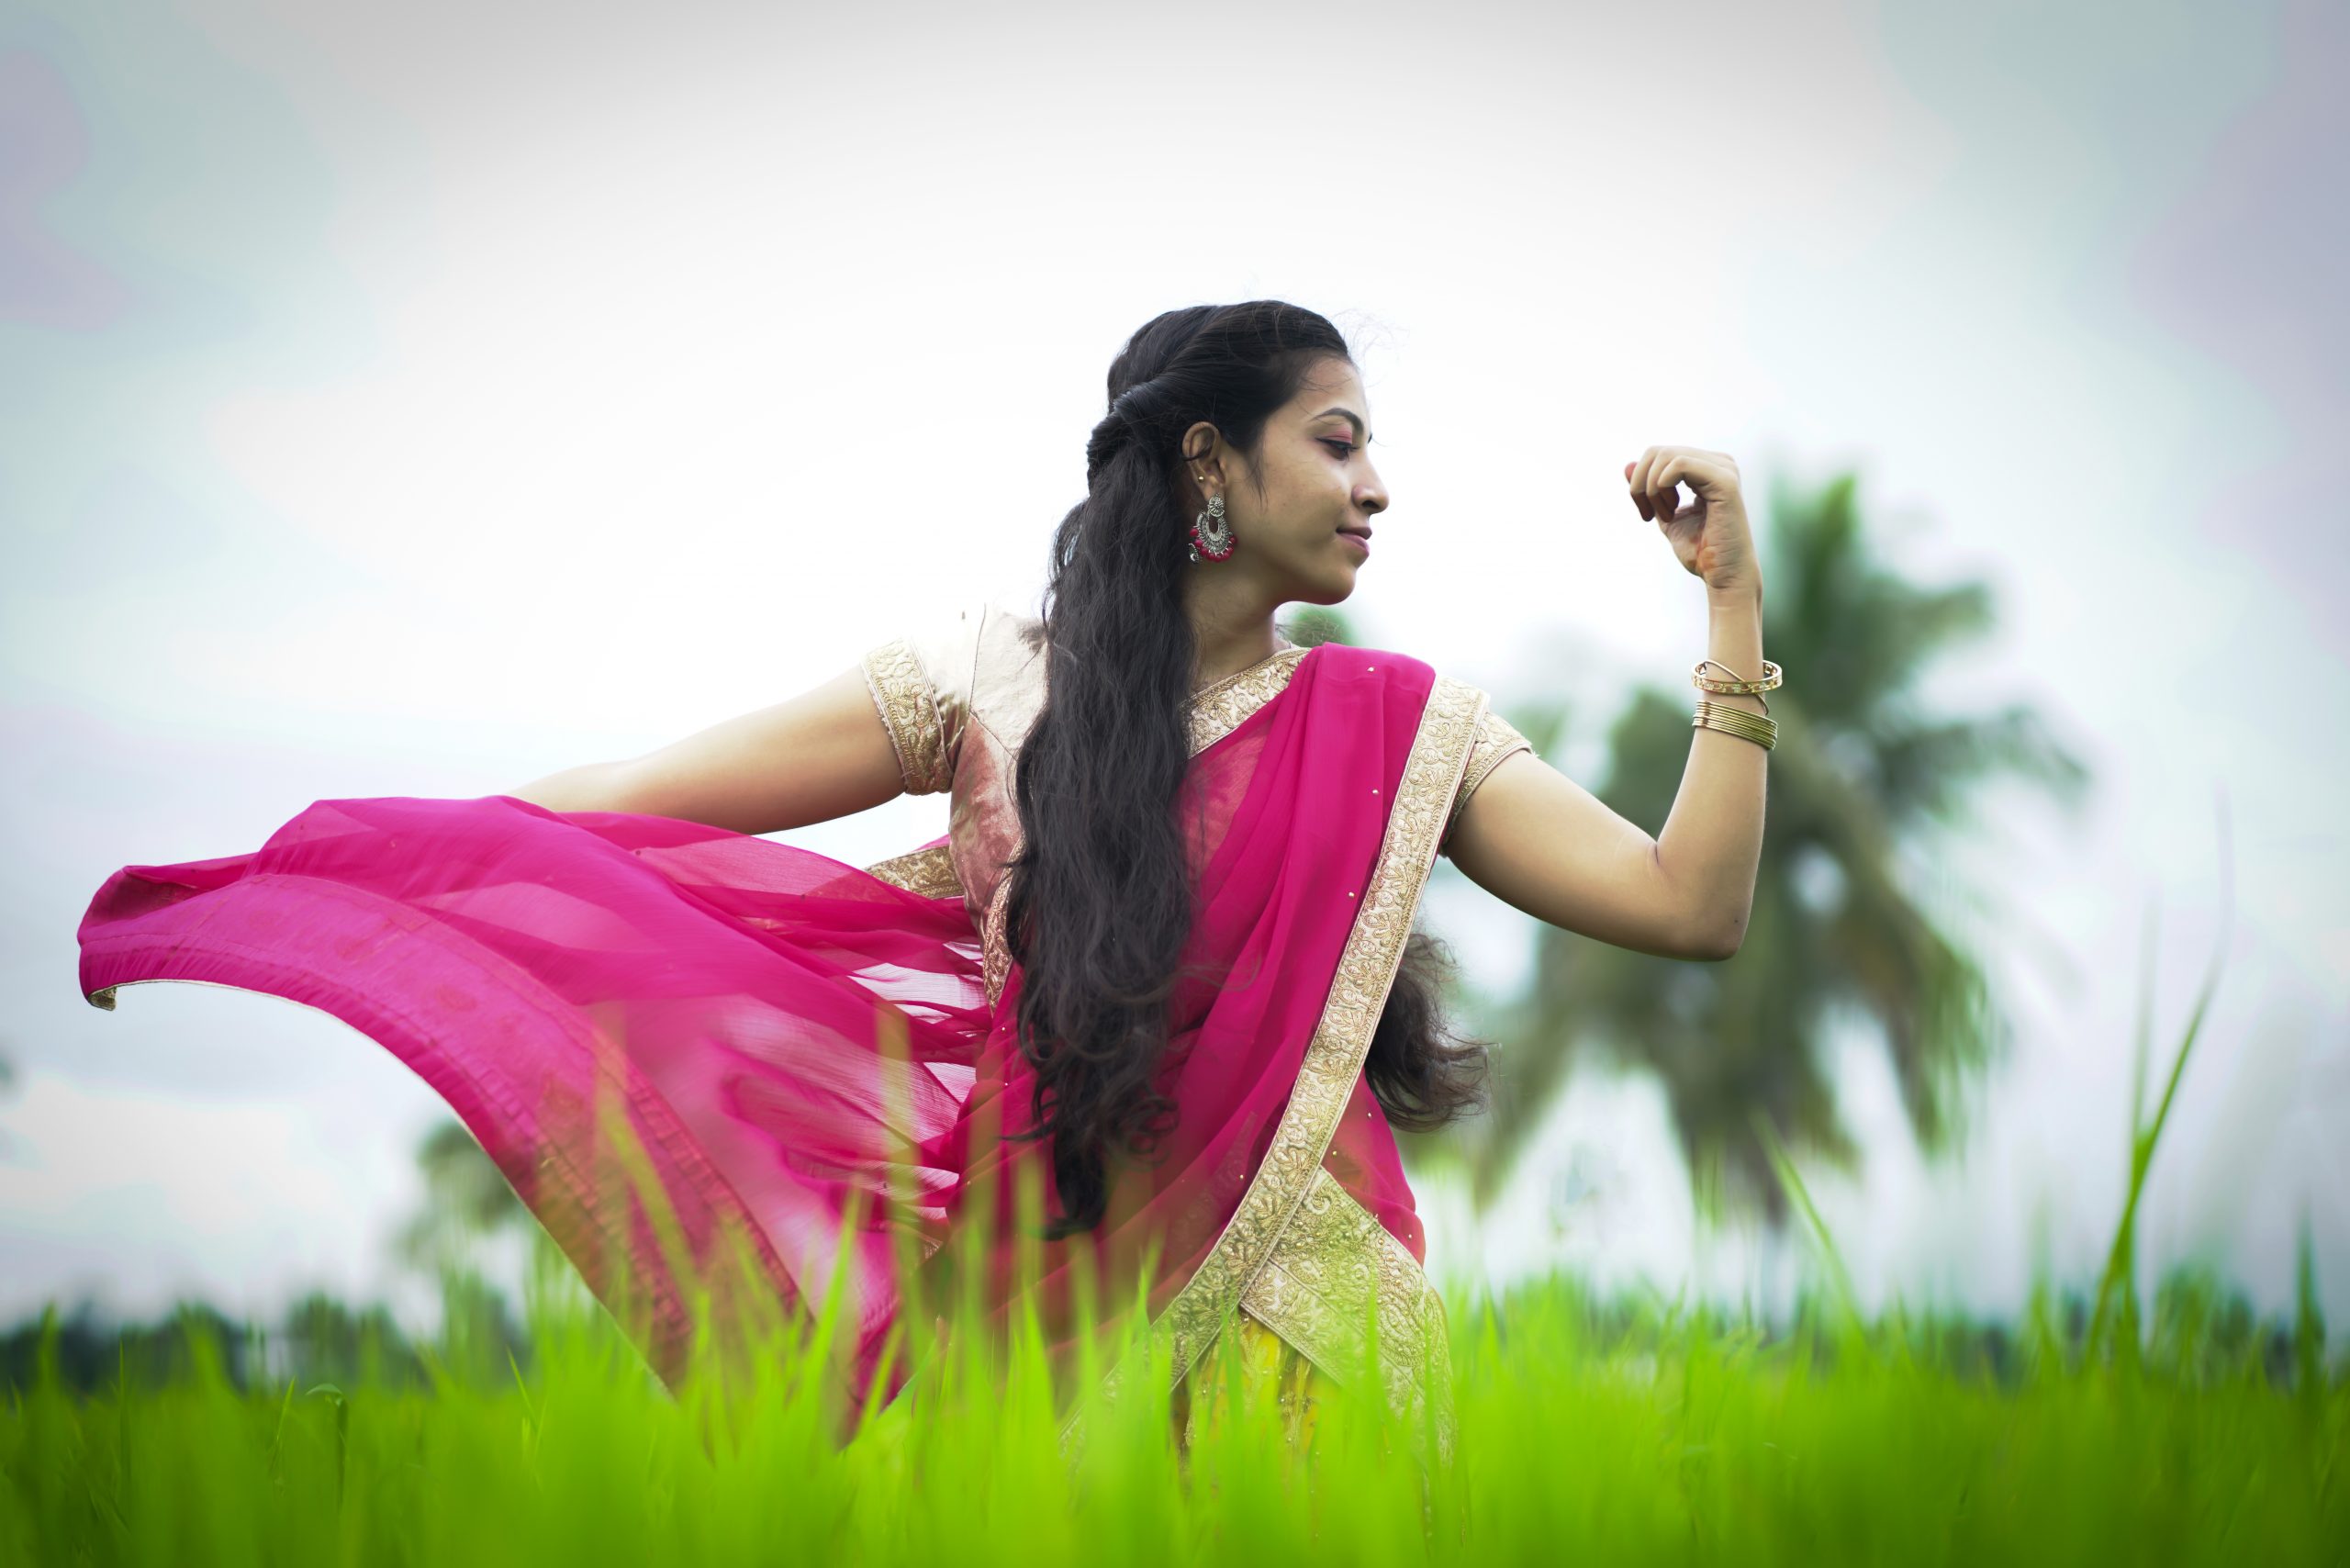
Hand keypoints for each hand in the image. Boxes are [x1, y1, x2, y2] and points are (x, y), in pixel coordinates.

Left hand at [1624, 446, 1759, 599]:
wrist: (1723, 576)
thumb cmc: (1700, 550)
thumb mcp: (1664, 514)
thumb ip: (1648, 489)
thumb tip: (1626, 465)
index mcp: (1707, 468)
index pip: (1660, 454)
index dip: (1641, 482)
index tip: (1645, 513)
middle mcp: (1719, 463)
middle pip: (1659, 452)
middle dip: (1641, 484)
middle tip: (1648, 515)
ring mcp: (1725, 469)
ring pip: (1667, 456)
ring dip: (1652, 488)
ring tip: (1665, 515)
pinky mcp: (1725, 481)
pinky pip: (1679, 464)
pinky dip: (1663, 486)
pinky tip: (1672, 510)